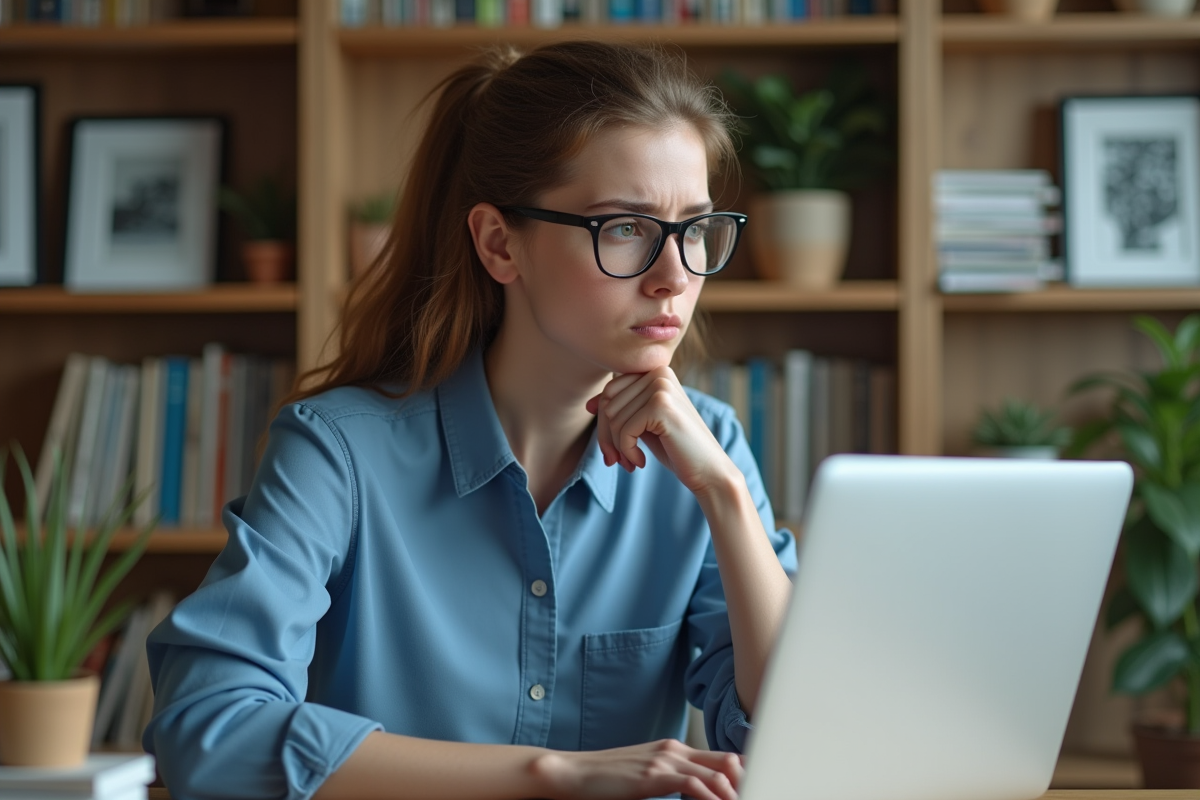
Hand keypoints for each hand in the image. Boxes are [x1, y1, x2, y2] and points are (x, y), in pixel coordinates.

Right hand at [532, 738, 742, 799]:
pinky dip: (711, 796)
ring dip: (735, 791)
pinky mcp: (652, 775)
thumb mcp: (647, 776)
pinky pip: (692, 785)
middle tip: (763, 792)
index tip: (759, 785)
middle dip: (747, 781)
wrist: (573, 773)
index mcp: (674, 749)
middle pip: (726, 763)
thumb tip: (697, 792)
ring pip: (715, 773)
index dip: (744, 772)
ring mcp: (664, 760)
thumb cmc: (607, 779)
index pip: (722, 757)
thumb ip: (673, 780)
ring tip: (750, 799)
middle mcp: (674, 750)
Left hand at [585, 367, 734, 495]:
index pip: (609, 391)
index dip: (603, 423)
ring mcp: (661, 386)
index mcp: (655, 371)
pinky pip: (624, 430)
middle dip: (606, 436)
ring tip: (631, 461)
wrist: (709, 470)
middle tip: (617, 460)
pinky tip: (640, 463)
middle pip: (607, 402)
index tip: (613, 449)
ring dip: (617, 447)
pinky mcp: (661, 405)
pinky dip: (627, 451)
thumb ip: (621, 409)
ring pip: (612, 417)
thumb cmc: (675, 447)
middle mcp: (659, 372)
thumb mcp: (643, 423)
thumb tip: (589, 404)